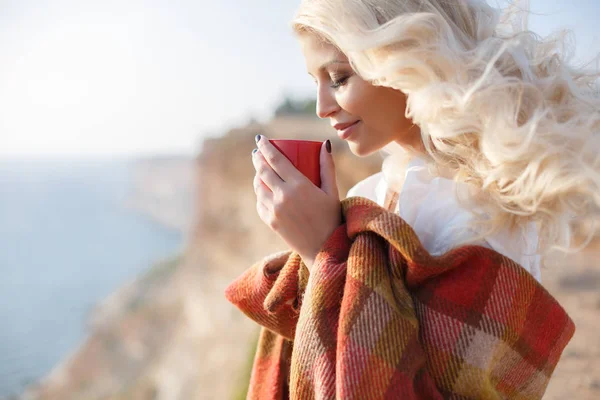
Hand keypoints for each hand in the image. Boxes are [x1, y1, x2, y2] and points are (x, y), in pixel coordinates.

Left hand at [252, 135, 341, 269]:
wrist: (324, 248)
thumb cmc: (331, 217)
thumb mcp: (331, 191)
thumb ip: (327, 167)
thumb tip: (325, 144)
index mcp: (299, 185)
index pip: (276, 160)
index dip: (266, 147)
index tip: (261, 139)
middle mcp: (283, 196)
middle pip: (263, 171)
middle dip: (258, 158)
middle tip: (257, 152)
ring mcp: (275, 210)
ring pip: (259, 187)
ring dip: (257, 176)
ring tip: (260, 170)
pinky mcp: (271, 222)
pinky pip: (260, 203)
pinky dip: (260, 193)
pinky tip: (263, 190)